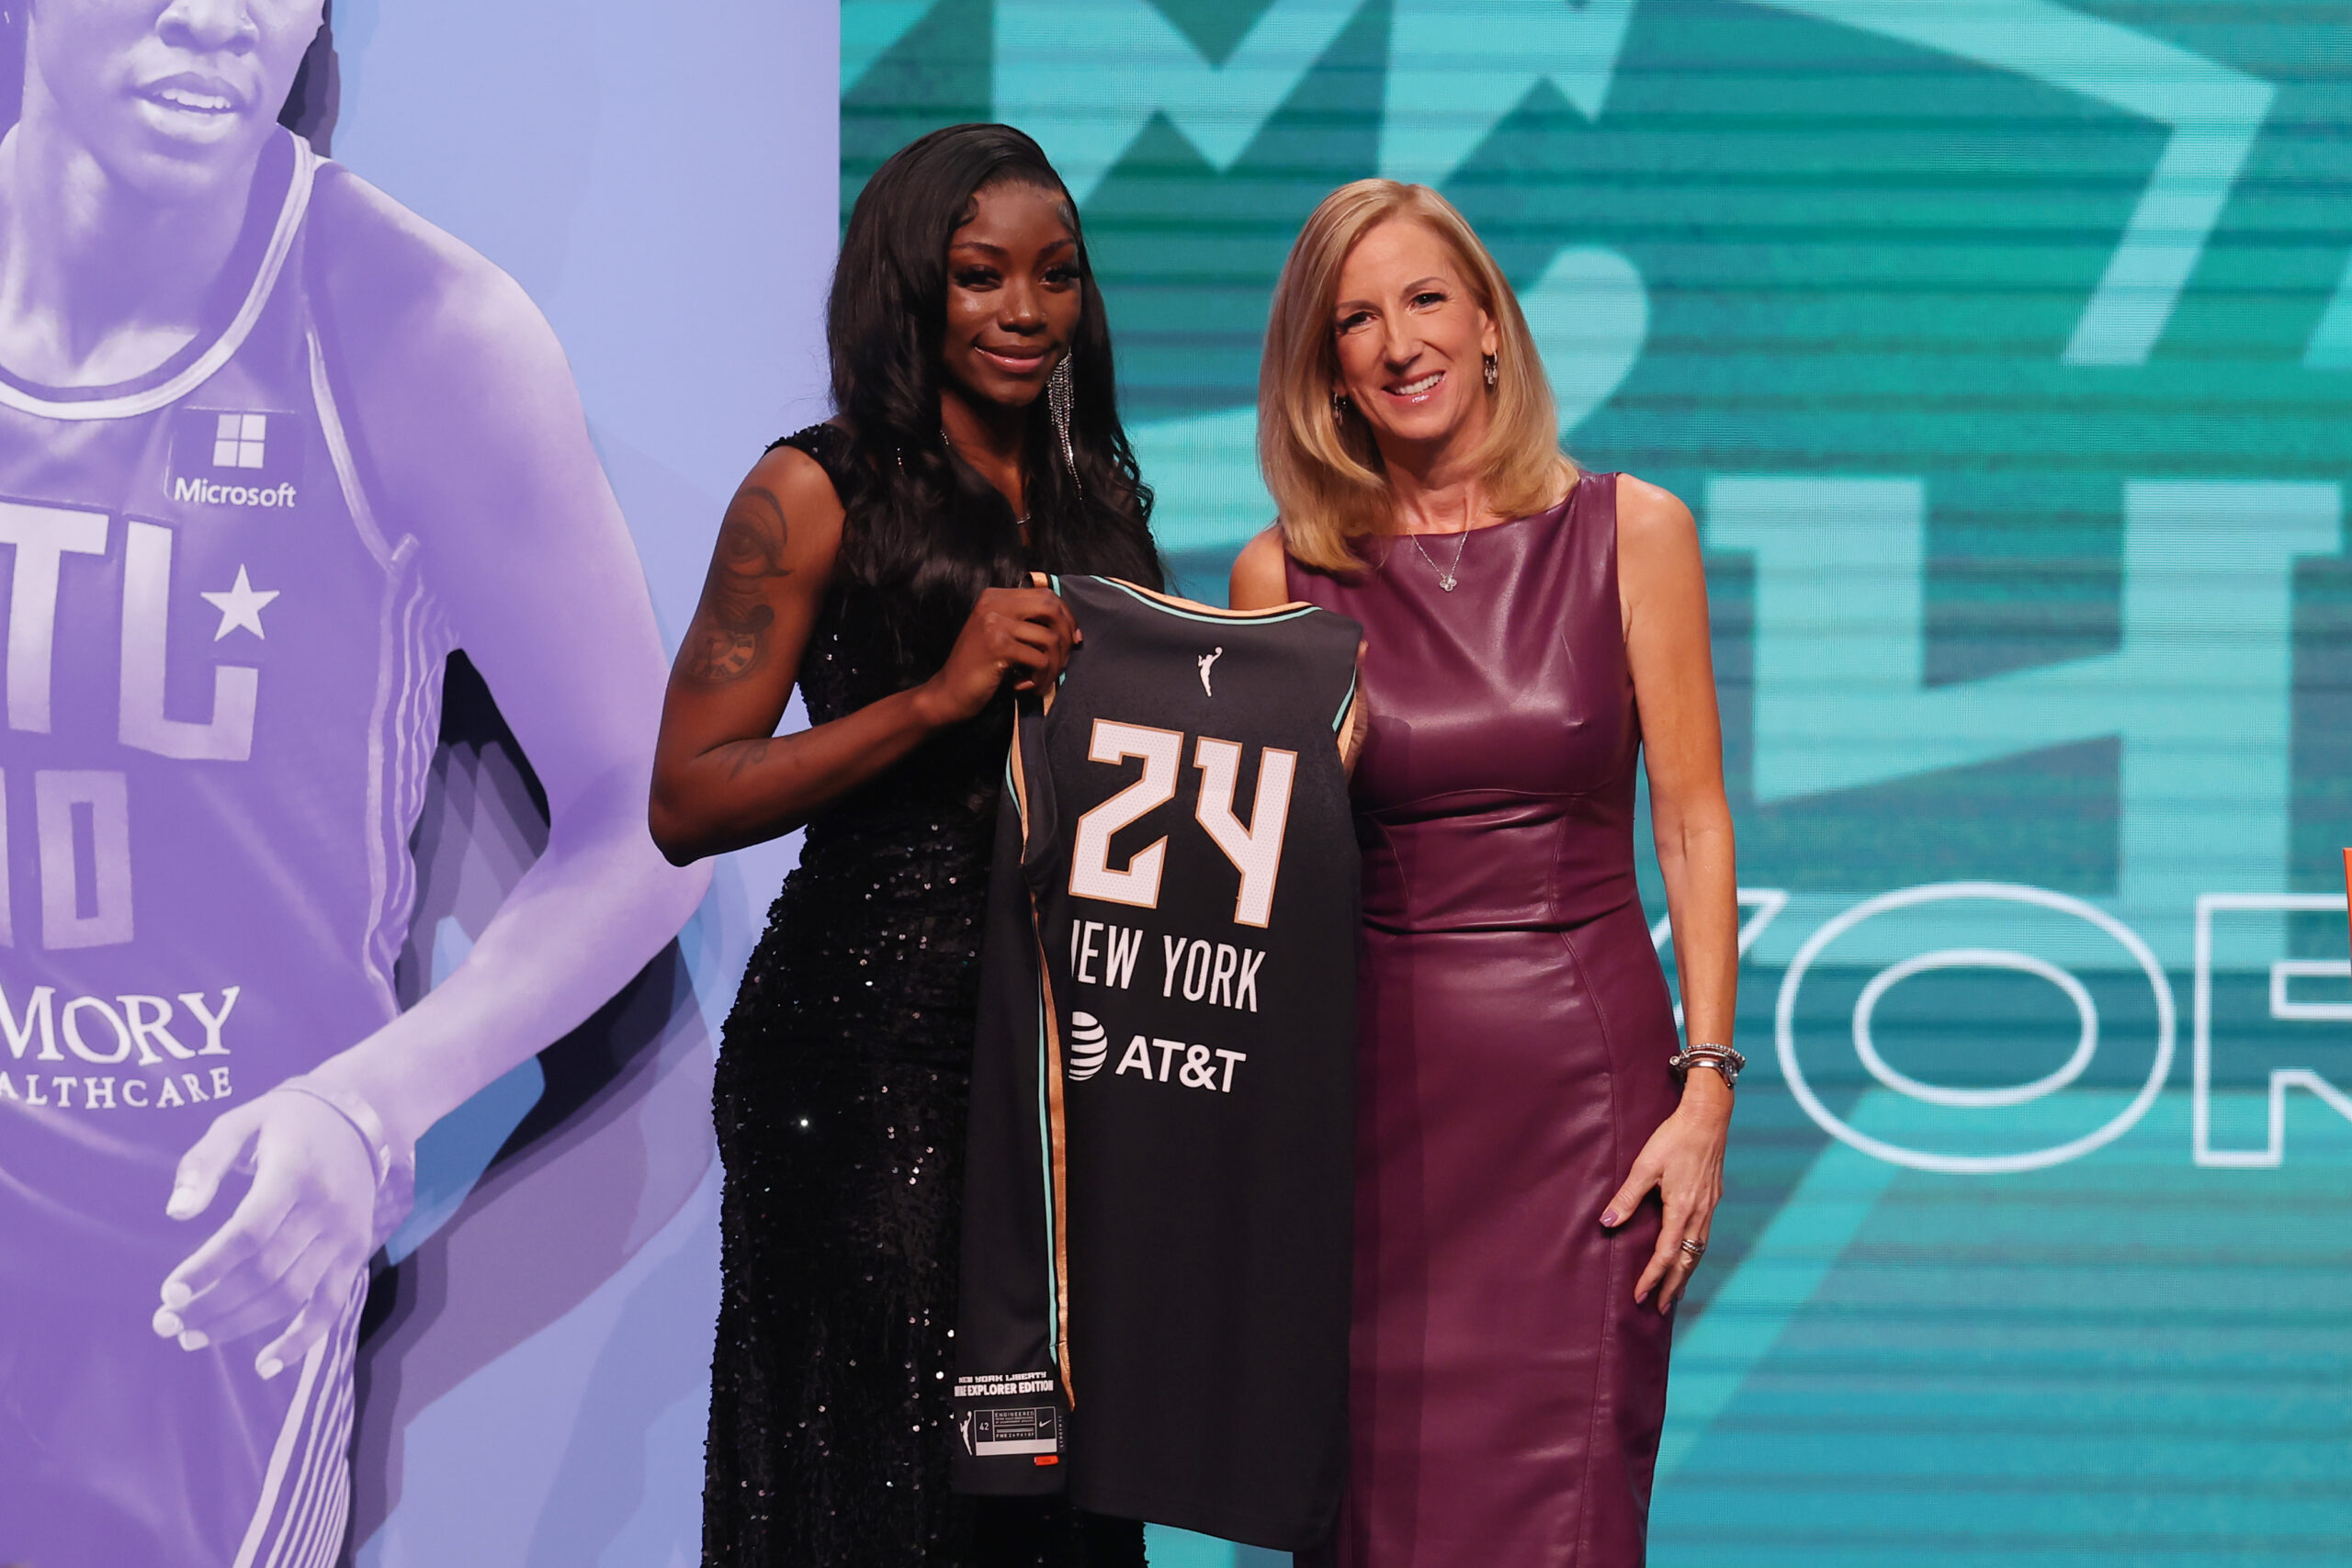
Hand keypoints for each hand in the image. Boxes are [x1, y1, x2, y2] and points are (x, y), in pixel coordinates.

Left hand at [152, 1090, 379, 1378]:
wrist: (361, 1117)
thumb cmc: (287, 1121)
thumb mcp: (239, 1122)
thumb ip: (205, 1162)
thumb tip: (177, 1212)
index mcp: (294, 1172)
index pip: (249, 1232)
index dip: (208, 1267)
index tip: (168, 1291)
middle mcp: (325, 1208)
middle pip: (265, 1271)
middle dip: (211, 1304)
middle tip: (167, 1323)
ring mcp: (345, 1235)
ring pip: (291, 1294)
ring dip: (240, 1324)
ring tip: (193, 1337)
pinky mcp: (355, 1254)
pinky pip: (330, 1307)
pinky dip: (301, 1340)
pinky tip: (266, 1365)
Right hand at [918, 586, 1079, 723]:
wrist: (948, 692)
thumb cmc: (979, 668)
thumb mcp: (1000, 635)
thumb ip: (1026, 623)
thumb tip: (1073, 629)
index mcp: (995, 596)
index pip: (1046, 595)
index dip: (1066, 617)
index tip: (1073, 640)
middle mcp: (994, 603)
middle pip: (1051, 608)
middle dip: (1066, 636)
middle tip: (1063, 661)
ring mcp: (994, 622)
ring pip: (1050, 639)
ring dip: (1053, 666)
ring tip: (1040, 681)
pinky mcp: (997, 646)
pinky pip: (1040, 660)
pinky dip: (1040, 678)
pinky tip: (1024, 687)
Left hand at [1600, 1090, 1729, 1313]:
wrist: (1708, 1117)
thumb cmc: (1673, 1138)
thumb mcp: (1645, 1166)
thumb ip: (1626, 1197)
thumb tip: (1607, 1225)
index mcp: (1682, 1208)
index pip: (1665, 1255)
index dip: (1652, 1278)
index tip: (1639, 1297)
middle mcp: (1700, 1213)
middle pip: (1687, 1261)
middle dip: (1673, 1286)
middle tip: (1661, 1309)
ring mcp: (1709, 1207)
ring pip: (1699, 1251)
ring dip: (1686, 1274)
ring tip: (1676, 1293)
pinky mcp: (1713, 1199)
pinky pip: (1704, 1237)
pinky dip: (1696, 1254)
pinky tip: (1689, 1257)